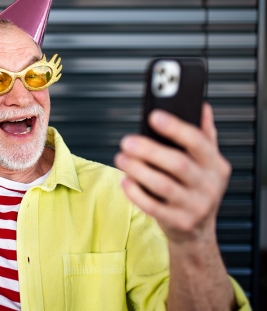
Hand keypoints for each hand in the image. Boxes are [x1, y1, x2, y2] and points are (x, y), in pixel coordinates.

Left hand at [114, 103, 230, 243]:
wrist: (197, 230)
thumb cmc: (196, 188)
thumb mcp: (206, 162)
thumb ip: (204, 134)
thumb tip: (201, 106)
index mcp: (215, 165)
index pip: (198, 142)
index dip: (175, 128)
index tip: (154, 116)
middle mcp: (209, 185)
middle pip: (178, 164)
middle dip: (149, 151)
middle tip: (127, 141)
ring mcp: (195, 206)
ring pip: (163, 186)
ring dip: (138, 170)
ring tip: (122, 158)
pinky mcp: (179, 222)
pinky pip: (153, 207)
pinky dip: (136, 193)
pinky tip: (125, 181)